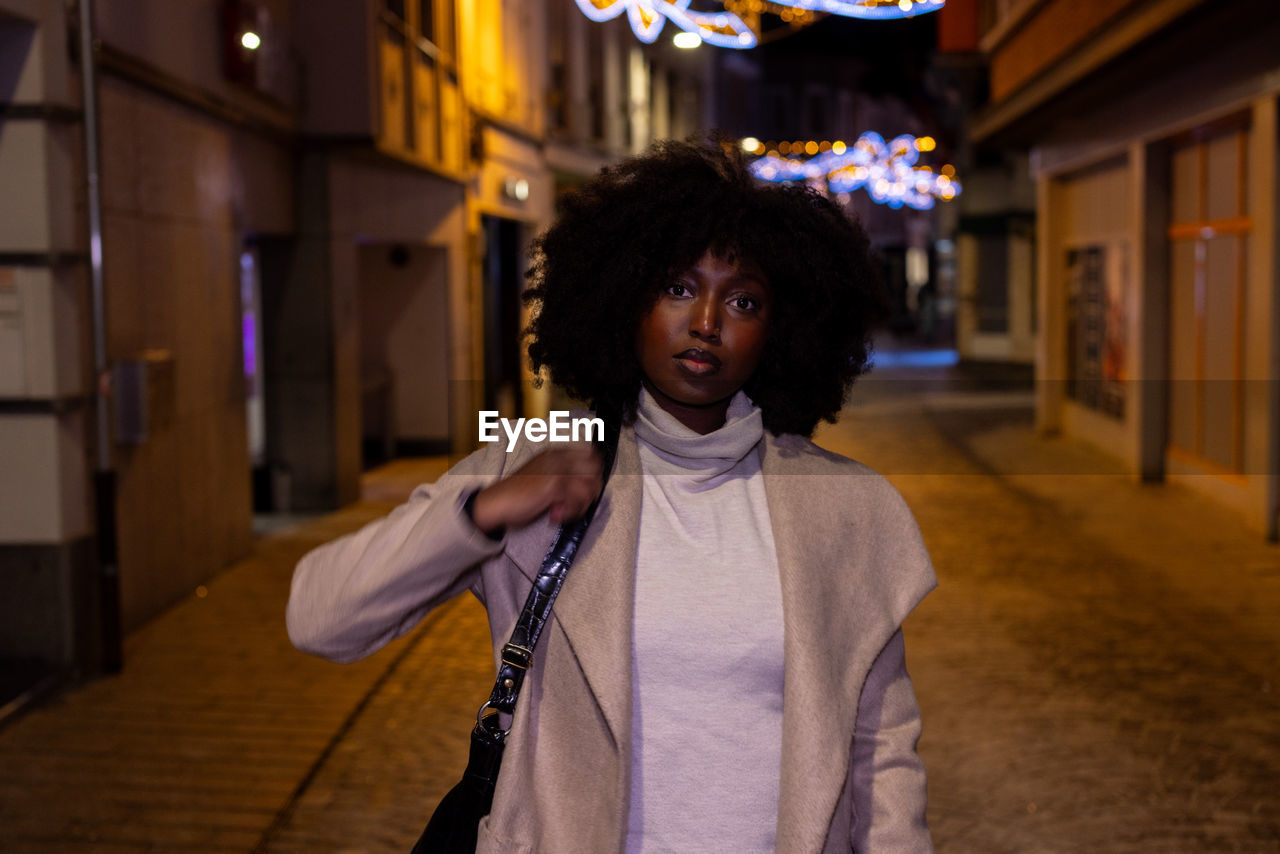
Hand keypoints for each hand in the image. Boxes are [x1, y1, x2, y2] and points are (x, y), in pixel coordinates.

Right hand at [469, 445, 603, 533]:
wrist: (497, 502)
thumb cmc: (518, 494)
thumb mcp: (543, 477)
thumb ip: (564, 477)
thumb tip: (588, 488)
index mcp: (555, 454)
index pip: (591, 455)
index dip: (594, 474)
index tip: (586, 490)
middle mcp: (558, 458)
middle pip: (595, 471)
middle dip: (591, 491)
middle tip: (578, 504)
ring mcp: (557, 470)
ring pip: (588, 488)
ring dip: (579, 506)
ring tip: (563, 512)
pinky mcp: (554, 485)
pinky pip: (577, 501)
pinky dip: (570, 513)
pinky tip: (555, 515)